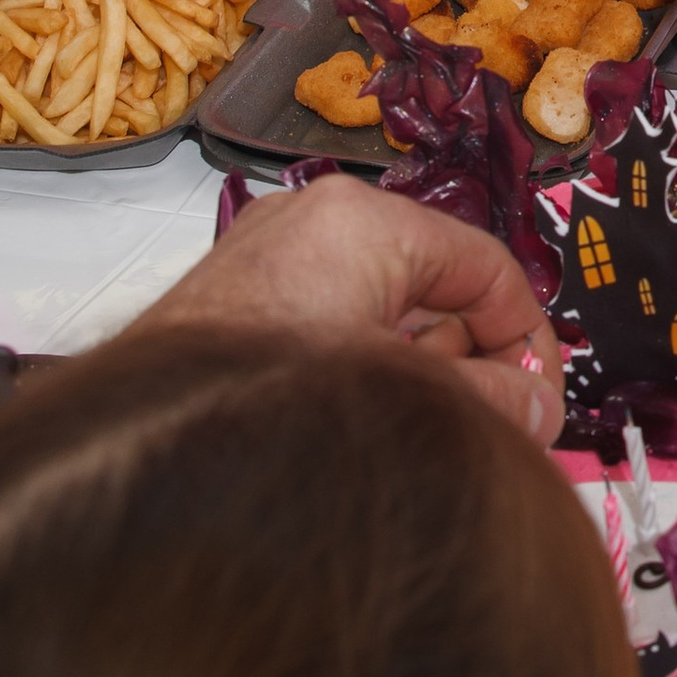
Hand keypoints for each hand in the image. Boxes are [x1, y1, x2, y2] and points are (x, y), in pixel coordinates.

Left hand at [125, 175, 563, 439]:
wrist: (138, 454)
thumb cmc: (277, 410)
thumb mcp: (408, 401)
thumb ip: (489, 402)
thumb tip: (537, 412)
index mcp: (365, 222)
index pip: (487, 268)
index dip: (528, 343)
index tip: (539, 408)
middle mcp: (313, 222)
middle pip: (434, 289)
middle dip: (470, 366)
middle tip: (490, 435)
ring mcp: (267, 260)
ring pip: (382, 315)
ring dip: (417, 378)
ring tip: (424, 442)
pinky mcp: (235, 306)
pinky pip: (330, 329)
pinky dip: (362, 376)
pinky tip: (365, 433)